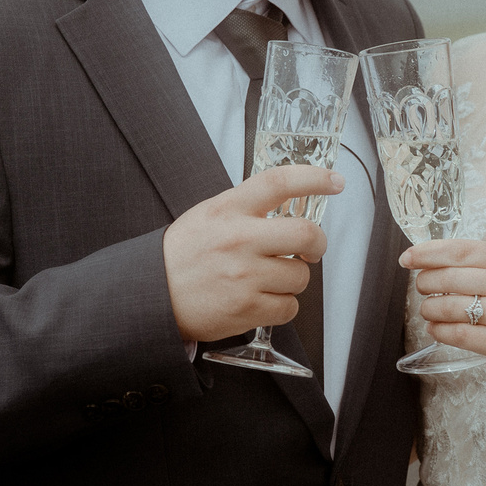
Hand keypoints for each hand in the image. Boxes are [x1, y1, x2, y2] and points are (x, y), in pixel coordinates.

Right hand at [164, 166, 339, 343]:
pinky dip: (282, 305)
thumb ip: (246, 207)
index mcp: (228, 209)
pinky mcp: (246, 308)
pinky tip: (262, 299)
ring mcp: (243, 275)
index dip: (314, 178)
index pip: (279, 182)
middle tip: (311, 249)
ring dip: (293, 279)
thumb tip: (289, 204)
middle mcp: (238, 239)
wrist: (151, 294)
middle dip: (318, 244)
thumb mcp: (208, 215)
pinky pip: (289, 307)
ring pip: (300, 276)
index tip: (335, 181)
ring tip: (269, 279)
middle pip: (306, 233)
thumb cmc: (182, 255)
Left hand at [400, 238, 485, 382]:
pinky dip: (439, 330)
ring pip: (448, 306)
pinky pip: (457, 334)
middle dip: (425, 282)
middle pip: (449, 277)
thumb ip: (485, 267)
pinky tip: (436, 328)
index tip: (407, 258)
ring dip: (429, 308)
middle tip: (422, 288)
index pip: (459, 250)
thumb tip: (434, 263)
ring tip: (429, 310)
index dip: (427, 253)